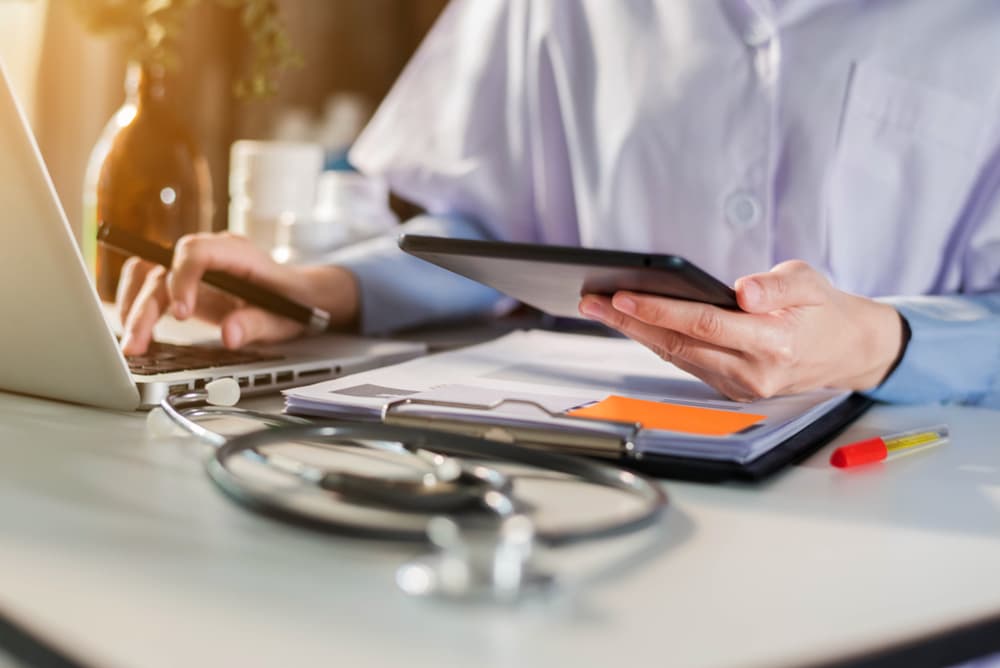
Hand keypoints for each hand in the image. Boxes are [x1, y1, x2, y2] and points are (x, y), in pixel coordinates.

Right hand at [117, 232, 359, 354]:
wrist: (299, 297)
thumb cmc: (295, 302)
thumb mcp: (285, 319)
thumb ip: (257, 324)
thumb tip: (228, 335)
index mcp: (238, 254)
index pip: (196, 251)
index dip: (182, 279)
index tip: (181, 315)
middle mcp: (211, 254)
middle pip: (163, 267)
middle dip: (145, 305)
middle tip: (137, 342)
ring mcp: (196, 268)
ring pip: (147, 274)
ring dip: (132, 306)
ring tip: (130, 343)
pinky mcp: (186, 284)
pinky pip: (152, 288)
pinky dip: (138, 310)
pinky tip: (137, 337)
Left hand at [578, 260, 903, 400]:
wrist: (846, 350)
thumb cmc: (823, 309)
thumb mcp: (809, 282)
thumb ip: (776, 287)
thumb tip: (742, 292)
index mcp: (774, 344)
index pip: (704, 324)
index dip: (660, 310)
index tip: (624, 295)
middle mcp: (754, 373)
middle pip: (679, 344)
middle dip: (630, 321)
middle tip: (592, 302)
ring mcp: (741, 387)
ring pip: (676, 357)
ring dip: (636, 333)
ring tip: (601, 309)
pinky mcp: (732, 391)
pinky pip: (686, 364)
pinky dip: (657, 343)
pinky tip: (633, 324)